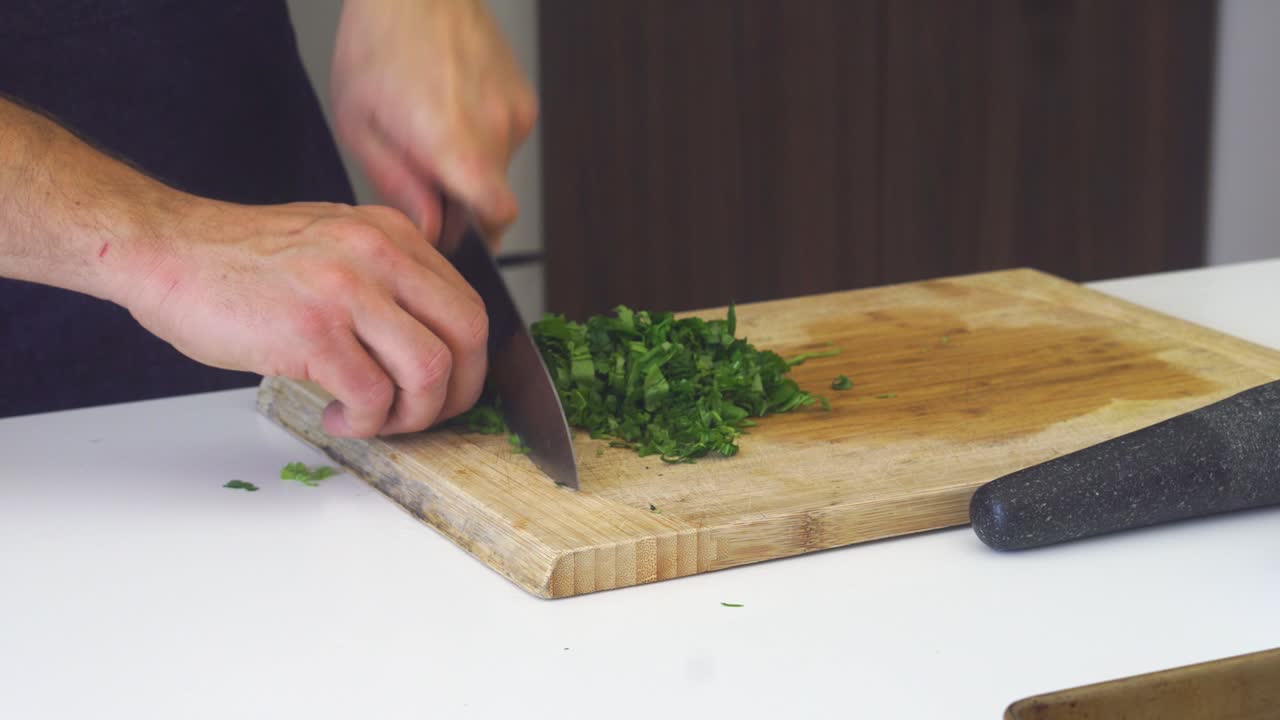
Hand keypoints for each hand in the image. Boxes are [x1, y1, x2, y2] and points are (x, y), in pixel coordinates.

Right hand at [123, 200, 487, 437]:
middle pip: (467, 333)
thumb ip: (385, 279)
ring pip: (430, 368)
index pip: (467, 303)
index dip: (467, 361)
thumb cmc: (239, 260)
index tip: (444, 389)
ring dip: (412, 413)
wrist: (166, 251)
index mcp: (391, 233)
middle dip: (456, 391)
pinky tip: (337, 418)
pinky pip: (372, 394)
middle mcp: (379, 253)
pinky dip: (364, 423)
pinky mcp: (313, 330)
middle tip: (422, 415)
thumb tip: (427, 341)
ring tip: (374, 420)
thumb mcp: (333, 244)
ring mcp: (348, 290)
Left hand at [331, 0, 537, 245]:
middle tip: (420, 167)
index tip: (452, 233)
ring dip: (467, 162)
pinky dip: (479, 136)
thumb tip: (429, 229)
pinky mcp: (524, 100)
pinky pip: (504, 139)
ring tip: (430, 125)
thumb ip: (397, 186)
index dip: (477, 236)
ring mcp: (516, 114)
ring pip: (496, 167)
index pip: (497, 217)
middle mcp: (496, 131)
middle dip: (459, 197)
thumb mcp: (359, 124)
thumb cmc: (380, 43)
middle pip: (491, 198)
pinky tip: (450, 107)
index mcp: (455, 144)